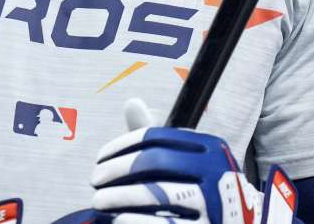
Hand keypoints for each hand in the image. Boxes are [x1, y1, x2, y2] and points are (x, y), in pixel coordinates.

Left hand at [89, 99, 294, 223]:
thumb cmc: (199, 190)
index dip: (122, 145)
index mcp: (211, 147)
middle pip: (155, 161)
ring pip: (157, 194)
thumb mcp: (183, 161)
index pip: (157, 137)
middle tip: (94, 179)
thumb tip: (132, 102)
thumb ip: (156, 136)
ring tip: (99, 201)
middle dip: (117, 169)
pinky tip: (118, 219)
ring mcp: (216, 205)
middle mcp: (218, 171)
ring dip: (119, 196)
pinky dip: (135, 220)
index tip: (99, 158)